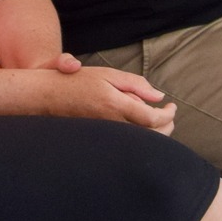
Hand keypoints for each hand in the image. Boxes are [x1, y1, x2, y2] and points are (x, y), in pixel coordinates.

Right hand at [38, 63, 175, 133]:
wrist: (50, 97)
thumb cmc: (79, 82)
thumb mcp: (108, 75)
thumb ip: (136, 84)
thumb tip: (159, 97)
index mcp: (116, 105)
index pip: (152, 118)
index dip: (167, 115)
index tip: (172, 107)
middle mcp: (113, 124)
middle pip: (151, 136)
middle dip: (167, 126)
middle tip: (170, 115)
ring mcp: (107, 136)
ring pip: (141, 144)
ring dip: (157, 135)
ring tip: (161, 123)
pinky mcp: (101, 142)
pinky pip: (128, 146)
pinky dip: (142, 139)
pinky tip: (142, 131)